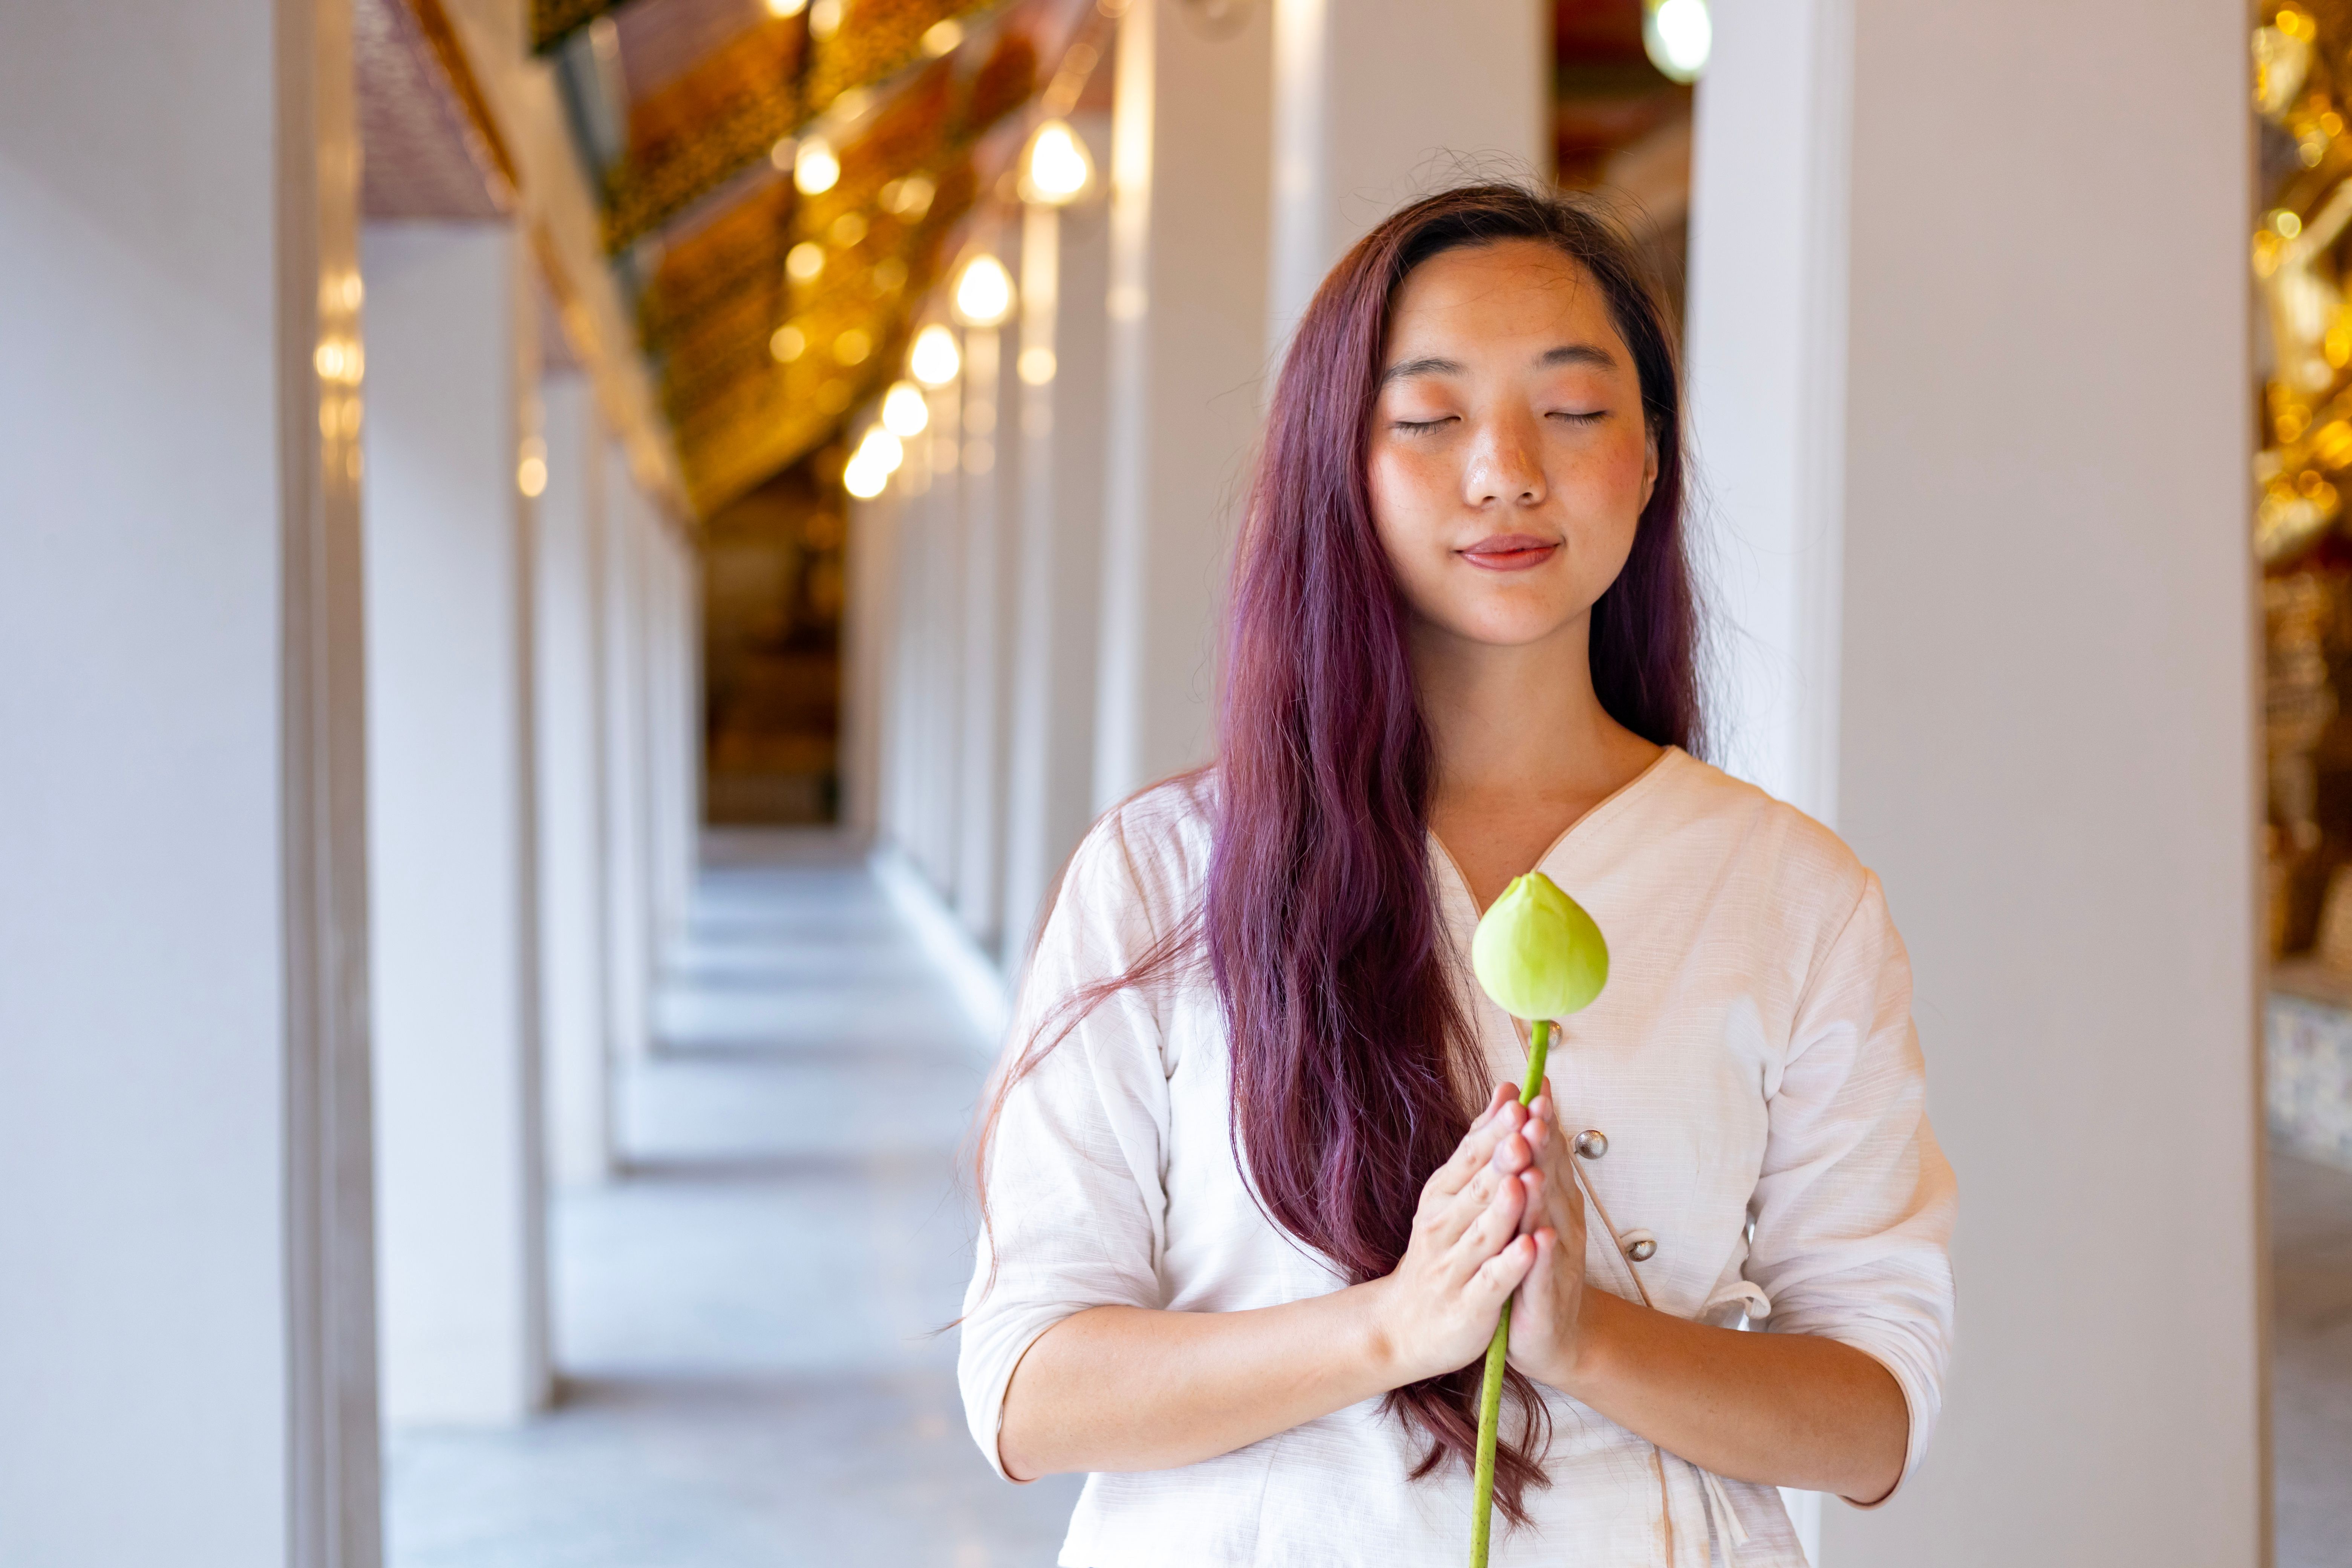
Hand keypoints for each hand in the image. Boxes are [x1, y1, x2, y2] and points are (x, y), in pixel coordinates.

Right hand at [1367, 1082, 1543, 1385]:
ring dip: (1504, 1206)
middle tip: (1525, 1126)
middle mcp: (1445, 1226)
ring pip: (1484, 1233)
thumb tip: (1506, 1089)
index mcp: (1443, 1195)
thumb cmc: (1441, 1250)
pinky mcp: (1469, 1305)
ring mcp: (1455, 1266)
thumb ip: (1481, 1145)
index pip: (1470, 1157)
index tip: (1519, 1100)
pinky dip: (1509, 1264)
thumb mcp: (1453, 1192)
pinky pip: (1491, 1281)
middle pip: (1478, 1188)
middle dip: (1503, 1157)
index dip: (1495, 1130)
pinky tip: (1528, 1247)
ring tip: (1525, 1179)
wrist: (1406, 1325)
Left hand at [1503, 1079, 1595, 1392]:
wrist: (1553, 1333)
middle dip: (1542, 1145)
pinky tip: (1543, 1237)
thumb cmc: (1535, 1262)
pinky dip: (1543, 1254)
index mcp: (1552, 1198)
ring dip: (1542, 1192)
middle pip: (1550, 1177)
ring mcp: (1556, 1258)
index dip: (1542, 1121)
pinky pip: (1544, 1272)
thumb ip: (1529, 1161)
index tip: (1536, 1086)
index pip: (1547, 1152)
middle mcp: (1560, 1221)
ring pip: (1548, 1219)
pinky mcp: (1545, 1295)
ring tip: (1533, 1165)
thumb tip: (1524, 1106)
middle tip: (1534, 1111)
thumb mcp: (1529, 1206)